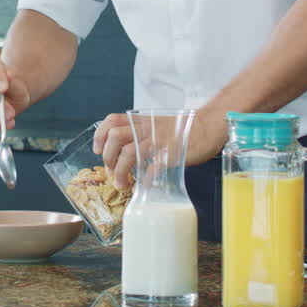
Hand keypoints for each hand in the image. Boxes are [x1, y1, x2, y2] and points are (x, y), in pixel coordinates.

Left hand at [93, 106, 229, 189]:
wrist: (209, 127)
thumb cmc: (184, 130)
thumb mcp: (158, 126)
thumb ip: (141, 135)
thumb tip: (124, 153)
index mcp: (142, 121)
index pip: (112, 120)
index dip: (100, 135)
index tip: (97, 150)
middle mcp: (146, 128)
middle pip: (115, 137)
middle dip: (107, 156)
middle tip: (110, 171)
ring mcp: (157, 140)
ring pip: (128, 152)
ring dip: (120, 171)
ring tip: (121, 184)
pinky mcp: (170, 153)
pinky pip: (151, 167)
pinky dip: (143, 178)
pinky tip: (142, 186)